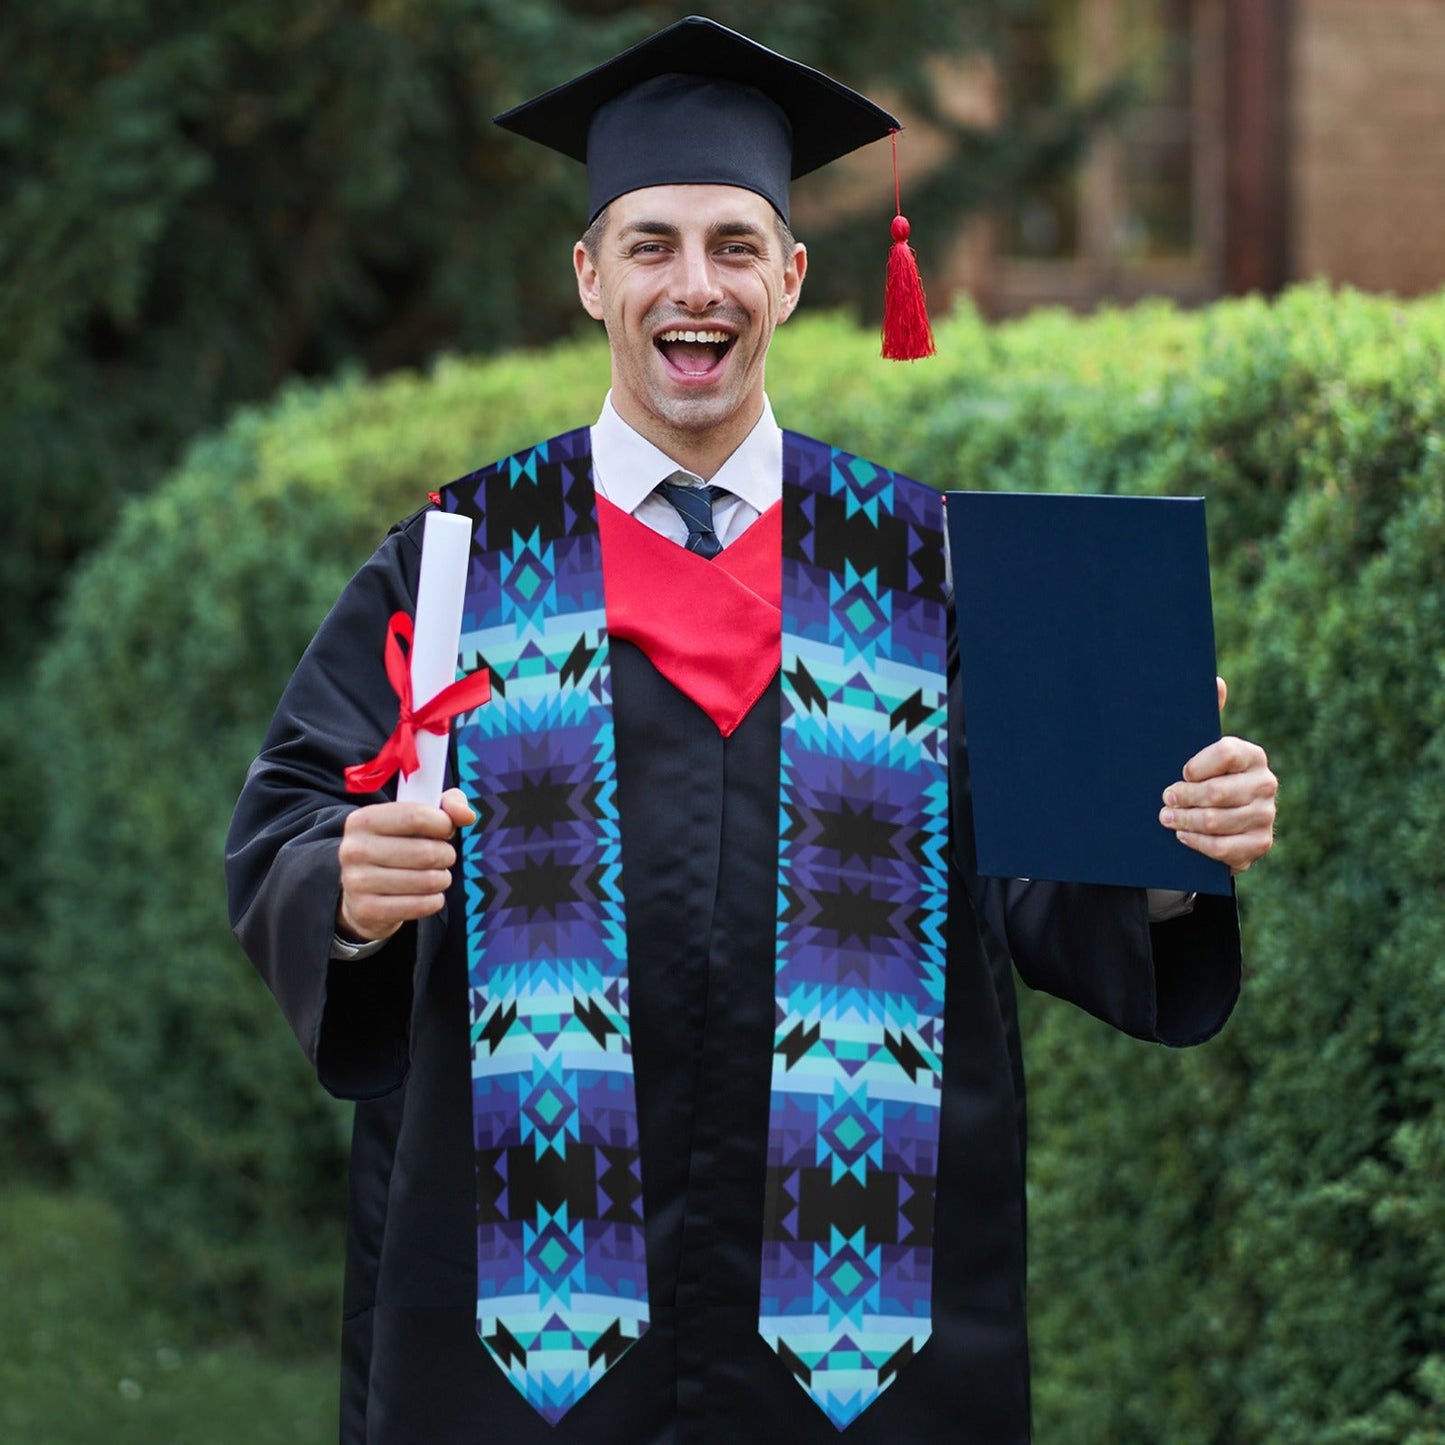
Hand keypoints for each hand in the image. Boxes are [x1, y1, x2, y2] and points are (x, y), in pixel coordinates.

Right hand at [336, 787, 476, 942]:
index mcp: (363, 820)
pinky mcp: (367, 910)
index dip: (443, 824)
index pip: (416, 816)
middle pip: (426, 852)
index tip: (446, 830)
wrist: (362, 892)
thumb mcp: (416, 817)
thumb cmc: (397, 846)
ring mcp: (357, 882)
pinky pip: (420, 906)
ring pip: (427, 881)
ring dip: (442, 879)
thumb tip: (467, 815)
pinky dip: (434, 901)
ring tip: (436, 876)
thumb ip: (447, 805)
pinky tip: (428, 895)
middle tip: (443, 857)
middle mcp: (354, 849)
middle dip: (446, 855)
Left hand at [1159, 678, 1276, 873]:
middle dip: (1183, 797)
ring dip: (1185, 821)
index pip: (1225, 753)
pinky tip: (1183, 836)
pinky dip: (1199, 843)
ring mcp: (1266, 815)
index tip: (1180, 772)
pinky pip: (1225, 848)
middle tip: (1164, 799)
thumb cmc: (1203, 777)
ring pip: (1217, 821)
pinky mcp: (1260, 843)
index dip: (1196, 765)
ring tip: (1166, 818)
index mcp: (1251, 755)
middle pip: (1218, 792)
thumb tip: (1216, 681)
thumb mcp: (1199, 748)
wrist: (1219, 820)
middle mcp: (1265, 783)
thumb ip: (1207, 715)